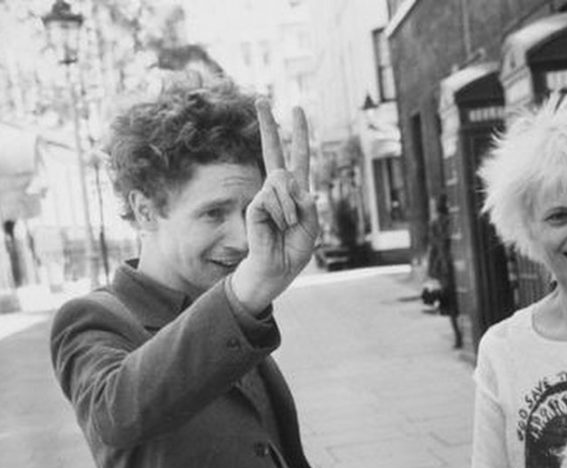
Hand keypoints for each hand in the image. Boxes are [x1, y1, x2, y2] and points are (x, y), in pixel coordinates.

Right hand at [231, 100, 319, 312]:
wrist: (276, 271)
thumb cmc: (293, 252)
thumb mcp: (311, 228)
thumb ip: (308, 206)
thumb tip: (294, 184)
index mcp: (296, 193)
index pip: (298, 159)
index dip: (298, 136)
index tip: (296, 110)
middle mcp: (279, 190)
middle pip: (274, 152)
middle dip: (269, 125)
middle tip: (261, 98)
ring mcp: (265, 196)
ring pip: (282, 183)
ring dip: (290, 208)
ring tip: (287, 226)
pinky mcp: (255, 205)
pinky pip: (272, 198)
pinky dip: (281, 214)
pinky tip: (277, 226)